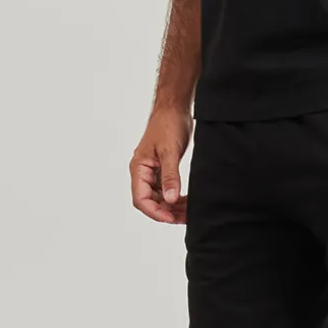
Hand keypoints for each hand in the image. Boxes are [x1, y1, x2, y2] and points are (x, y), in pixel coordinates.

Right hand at [130, 104, 192, 222]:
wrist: (174, 109)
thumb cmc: (168, 125)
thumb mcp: (170, 151)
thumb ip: (170, 176)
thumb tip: (169, 199)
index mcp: (139, 168)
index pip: (141, 199)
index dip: (155, 212)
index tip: (171, 218)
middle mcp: (143, 172)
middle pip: (150, 202)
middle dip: (166, 212)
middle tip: (185, 219)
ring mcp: (152, 172)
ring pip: (159, 198)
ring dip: (172, 207)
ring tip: (188, 213)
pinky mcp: (162, 170)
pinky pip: (166, 190)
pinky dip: (175, 198)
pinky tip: (187, 202)